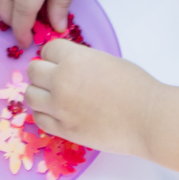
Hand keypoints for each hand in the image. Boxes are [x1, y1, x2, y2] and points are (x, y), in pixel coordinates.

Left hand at [24, 39, 158, 157]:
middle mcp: (61, 81)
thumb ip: (81, 61)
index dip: (55, 56)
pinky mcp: (64, 129)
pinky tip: (57, 113)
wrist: (148, 119)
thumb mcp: (106, 61)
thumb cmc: (136, 87)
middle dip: (43, 73)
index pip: (47, 50)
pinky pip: (39, 119)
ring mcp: (60, 107)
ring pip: (30, 95)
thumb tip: (65, 66)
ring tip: (54, 97)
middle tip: (56, 80)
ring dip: (40, 94)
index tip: (61, 63)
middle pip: (33, 71)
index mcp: (74, 59)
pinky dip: (45, 114)